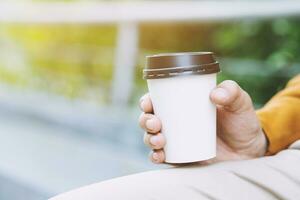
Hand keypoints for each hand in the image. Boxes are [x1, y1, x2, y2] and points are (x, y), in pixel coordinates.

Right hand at [139, 80, 267, 164]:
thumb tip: (215, 94)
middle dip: (146, 120)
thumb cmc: (241, 122)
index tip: (148, 102)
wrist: (249, 149)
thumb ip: (232, 92)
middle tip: (156, 123)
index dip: (147, 101)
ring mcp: (176, 141)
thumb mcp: (239, 103)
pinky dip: (155, 157)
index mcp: (183, 105)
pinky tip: (159, 156)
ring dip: (149, 138)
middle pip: (150, 119)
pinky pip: (162, 157)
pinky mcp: (180, 157)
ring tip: (160, 139)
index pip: (159, 101)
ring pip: (152, 138)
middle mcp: (175, 123)